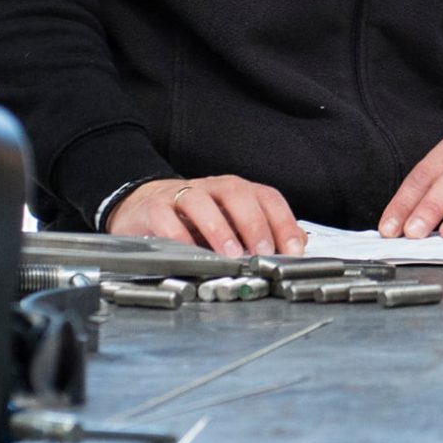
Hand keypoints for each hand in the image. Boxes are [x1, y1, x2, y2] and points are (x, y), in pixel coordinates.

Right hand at [110, 175, 305, 255]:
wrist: (144, 205)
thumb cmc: (193, 218)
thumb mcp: (231, 224)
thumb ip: (264, 232)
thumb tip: (297, 243)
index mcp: (236, 191)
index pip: (267, 197)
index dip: (282, 221)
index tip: (292, 249)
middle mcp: (212, 188)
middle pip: (237, 193)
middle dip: (254, 223)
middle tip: (262, 250)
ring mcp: (181, 195)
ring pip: (202, 202)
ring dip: (219, 228)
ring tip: (230, 253)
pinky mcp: (155, 208)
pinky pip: (166, 217)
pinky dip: (178, 235)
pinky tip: (188, 253)